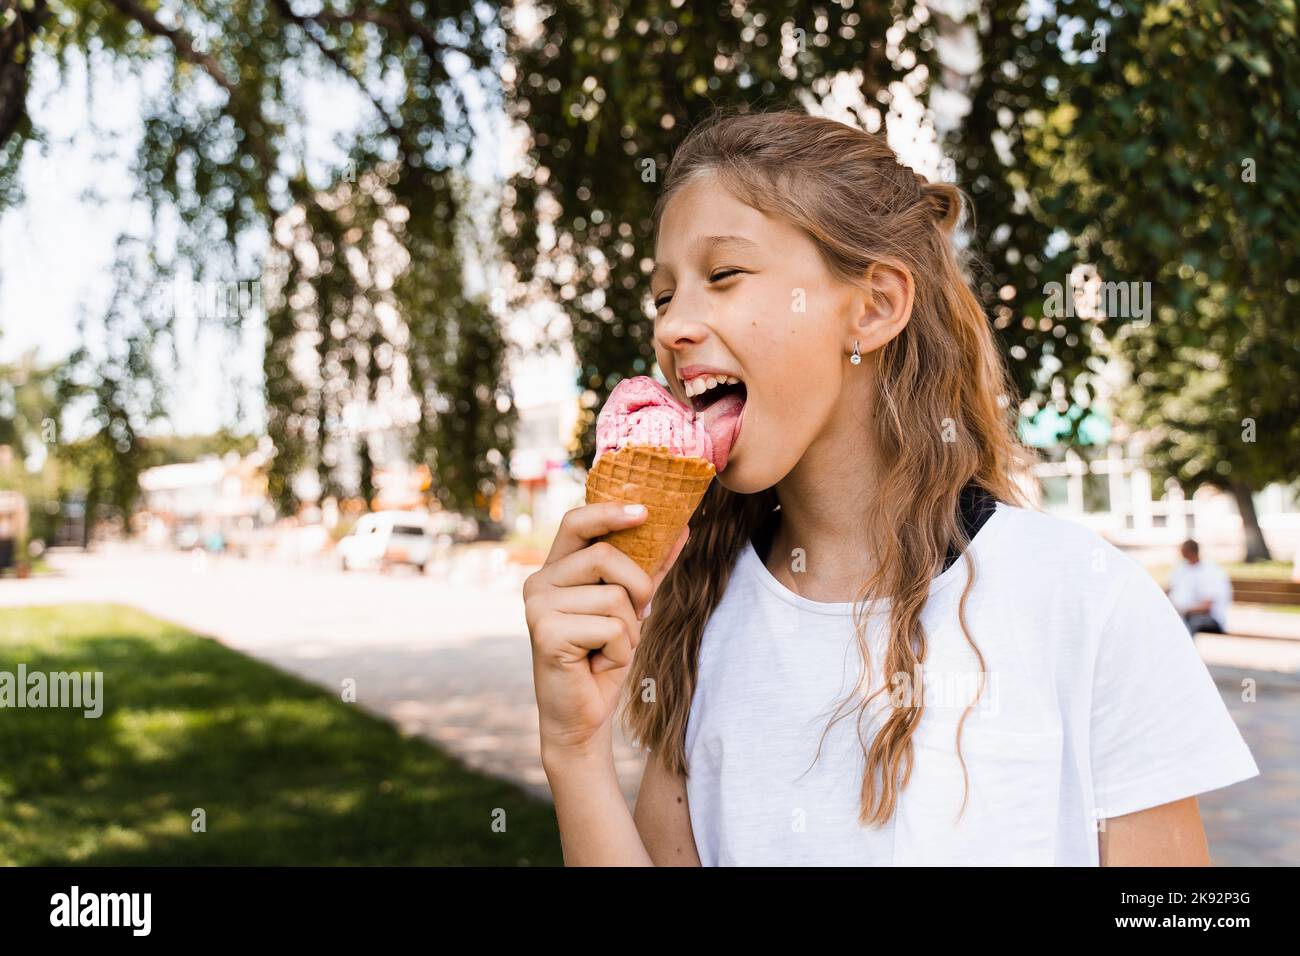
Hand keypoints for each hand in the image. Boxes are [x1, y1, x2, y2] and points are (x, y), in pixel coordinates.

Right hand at [524, 501, 688, 756]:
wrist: (583, 716)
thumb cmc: (603, 659)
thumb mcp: (631, 608)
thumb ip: (649, 569)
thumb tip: (682, 529)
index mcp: (554, 570)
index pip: (576, 522)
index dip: (610, 511)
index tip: (646, 511)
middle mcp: (538, 583)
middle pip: (605, 556)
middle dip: (637, 586)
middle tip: (638, 613)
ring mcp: (538, 607)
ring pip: (614, 597)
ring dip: (629, 630)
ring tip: (608, 649)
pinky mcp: (546, 633)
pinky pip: (611, 627)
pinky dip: (620, 650)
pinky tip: (599, 664)